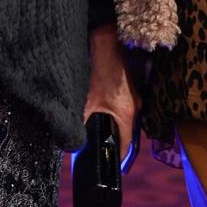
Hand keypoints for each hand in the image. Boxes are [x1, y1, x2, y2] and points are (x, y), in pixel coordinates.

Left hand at [83, 24, 140, 166]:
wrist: (107, 41)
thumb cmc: (98, 70)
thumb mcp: (86, 100)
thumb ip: (79, 121)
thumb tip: (71, 138)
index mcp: (126, 113)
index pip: (125, 145)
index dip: (115, 157)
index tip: (106, 165)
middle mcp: (135, 106)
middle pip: (125, 131)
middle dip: (112, 140)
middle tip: (97, 148)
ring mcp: (134, 94)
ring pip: (124, 118)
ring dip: (113, 124)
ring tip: (96, 130)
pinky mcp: (129, 85)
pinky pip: (123, 105)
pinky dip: (113, 111)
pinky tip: (99, 109)